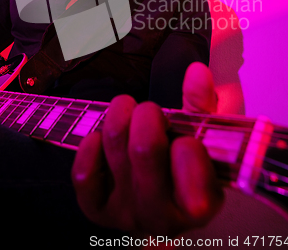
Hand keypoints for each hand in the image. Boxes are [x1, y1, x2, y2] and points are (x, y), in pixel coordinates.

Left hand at [71, 62, 222, 236]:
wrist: (163, 203)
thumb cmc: (186, 165)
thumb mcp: (204, 135)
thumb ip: (203, 104)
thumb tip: (196, 72)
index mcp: (199, 202)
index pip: (191, 167)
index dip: (188, 145)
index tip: (188, 139)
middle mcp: (162, 215)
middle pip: (144, 148)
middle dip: (148, 115)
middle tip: (153, 114)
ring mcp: (127, 213)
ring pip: (114, 145)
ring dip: (120, 114)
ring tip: (130, 113)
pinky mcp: (98, 210)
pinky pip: (83, 173)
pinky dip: (90, 146)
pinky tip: (103, 138)